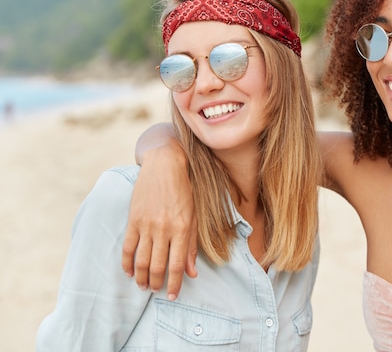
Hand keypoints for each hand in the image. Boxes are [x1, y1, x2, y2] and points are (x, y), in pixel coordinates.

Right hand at [121, 142, 197, 300]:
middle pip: (157, 266)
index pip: (178, 265)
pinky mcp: (133, 219)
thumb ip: (191, 245)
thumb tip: (192, 272)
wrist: (165, 166)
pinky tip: (129, 271)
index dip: (175, 283)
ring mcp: (146, 225)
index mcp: (182, 229)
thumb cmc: (184, 191)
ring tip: (143, 285)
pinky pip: (128, 247)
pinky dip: (127, 262)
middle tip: (155, 291)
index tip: (173, 296)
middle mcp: (164, 229)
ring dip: (141, 277)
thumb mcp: (194, 217)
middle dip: (156, 283)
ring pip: (141, 260)